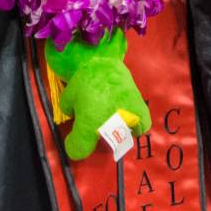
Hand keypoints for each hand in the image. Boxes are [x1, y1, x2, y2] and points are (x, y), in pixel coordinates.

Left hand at [49, 33, 150, 161]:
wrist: (107, 60)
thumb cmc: (86, 78)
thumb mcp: (69, 94)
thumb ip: (69, 109)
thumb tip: (74, 115)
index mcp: (88, 124)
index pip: (79, 150)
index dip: (73, 148)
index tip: (72, 142)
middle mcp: (110, 127)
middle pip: (102, 146)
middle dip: (96, 139)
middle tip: (93, 126)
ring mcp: (127, 119)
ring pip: (123, 140)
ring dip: (116, 135)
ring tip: (111, 125)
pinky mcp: (139, 110)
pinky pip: (141, 127)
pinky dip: (136, 128)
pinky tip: (130, 123)